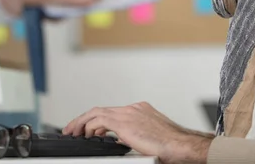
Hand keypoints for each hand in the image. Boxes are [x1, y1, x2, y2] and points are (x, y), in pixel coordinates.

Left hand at [62, 102, 212, 163]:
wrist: (181, 145)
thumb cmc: (172, 146)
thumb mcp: (150, 138)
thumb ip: (135, 136)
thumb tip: (121, 142)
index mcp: (141, 110)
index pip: (113, 112)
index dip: (99, 120)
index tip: (91, 128)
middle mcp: (134, 108)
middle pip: (102, 109)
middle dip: (85, 119)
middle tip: (74, 129)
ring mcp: (129, 113)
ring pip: (97, 112)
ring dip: (83, 123)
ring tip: (74, 132)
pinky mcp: (124, 122)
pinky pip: (99, 121)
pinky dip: (90, 127)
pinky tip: (86, 136)